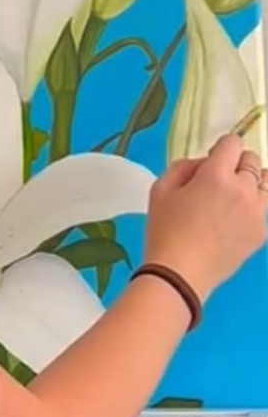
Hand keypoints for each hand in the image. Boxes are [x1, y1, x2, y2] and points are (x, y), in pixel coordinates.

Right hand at [145, 135, 267, 300]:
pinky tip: (233, 222)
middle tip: (218, 182)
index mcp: (216, 175)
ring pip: (266, 182)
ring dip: (251, 183)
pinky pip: (263, 209)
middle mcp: (244, 189)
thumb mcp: (160, 189)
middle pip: (252, 160)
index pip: (233, 142)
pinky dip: (252, 208)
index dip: (221, 148)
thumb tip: (203, 164)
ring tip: (234, 199)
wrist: (180, 274)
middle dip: (236, 164)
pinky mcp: (261, 232)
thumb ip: (184, 166)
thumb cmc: (164, 230)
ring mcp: (257, 212)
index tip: (211, 161)